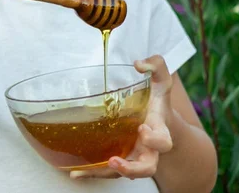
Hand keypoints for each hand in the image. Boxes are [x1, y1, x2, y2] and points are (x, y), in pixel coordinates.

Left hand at [70, 55, 173, 179]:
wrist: (157, 119)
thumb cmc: (157, 99)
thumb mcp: (160, 79)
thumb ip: (156, 65)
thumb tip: (138, 64)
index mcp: (160, 131)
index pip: (163, 142)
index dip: (154, 139)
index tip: (142, 128)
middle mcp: (148, 150)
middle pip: (147, 169)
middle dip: (132, 169)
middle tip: (115, 160)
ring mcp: (133, 157)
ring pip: (124, 173)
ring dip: (107, 173)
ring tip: (85, 170)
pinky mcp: (119, 159)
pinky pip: (107, 172)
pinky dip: (92, 174)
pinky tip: (75, 173)